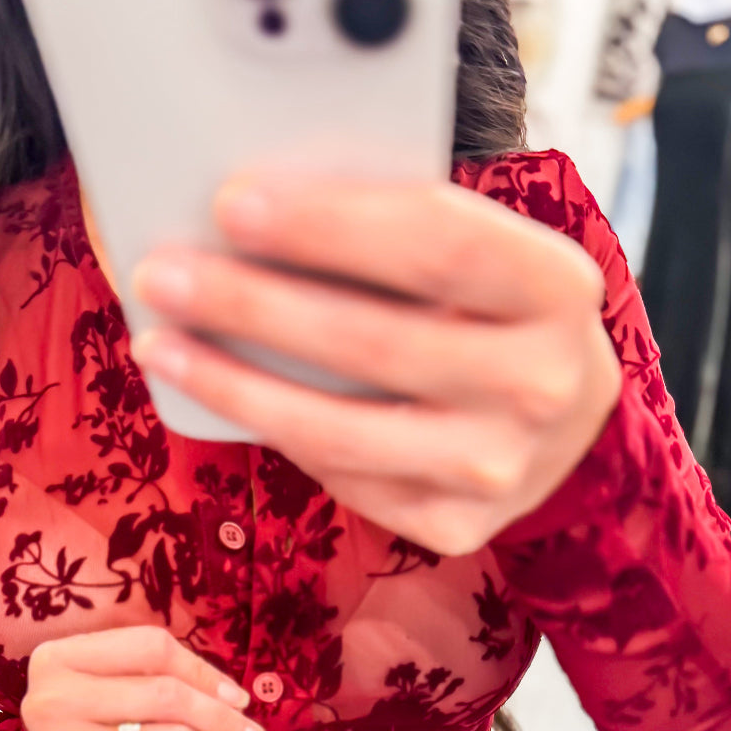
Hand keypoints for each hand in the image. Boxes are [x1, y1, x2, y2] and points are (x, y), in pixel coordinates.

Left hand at [129, 173, 623, 556]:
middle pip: (372, 341)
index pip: (437, 243)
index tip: (231, 203)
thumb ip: (403, 228)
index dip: (327, 224)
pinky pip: (341, 479)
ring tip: (161, 345)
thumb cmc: (498, 314)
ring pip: (340, 431)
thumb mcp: (488, 254)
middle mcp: (542, 385)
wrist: (569, 427)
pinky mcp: (456, 527)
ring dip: (234, 385)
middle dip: (251, 304)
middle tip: (163, 274)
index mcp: (557, 288)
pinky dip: (275, 435)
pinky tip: (225, 400)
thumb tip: (256, 210)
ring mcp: (499, 468)